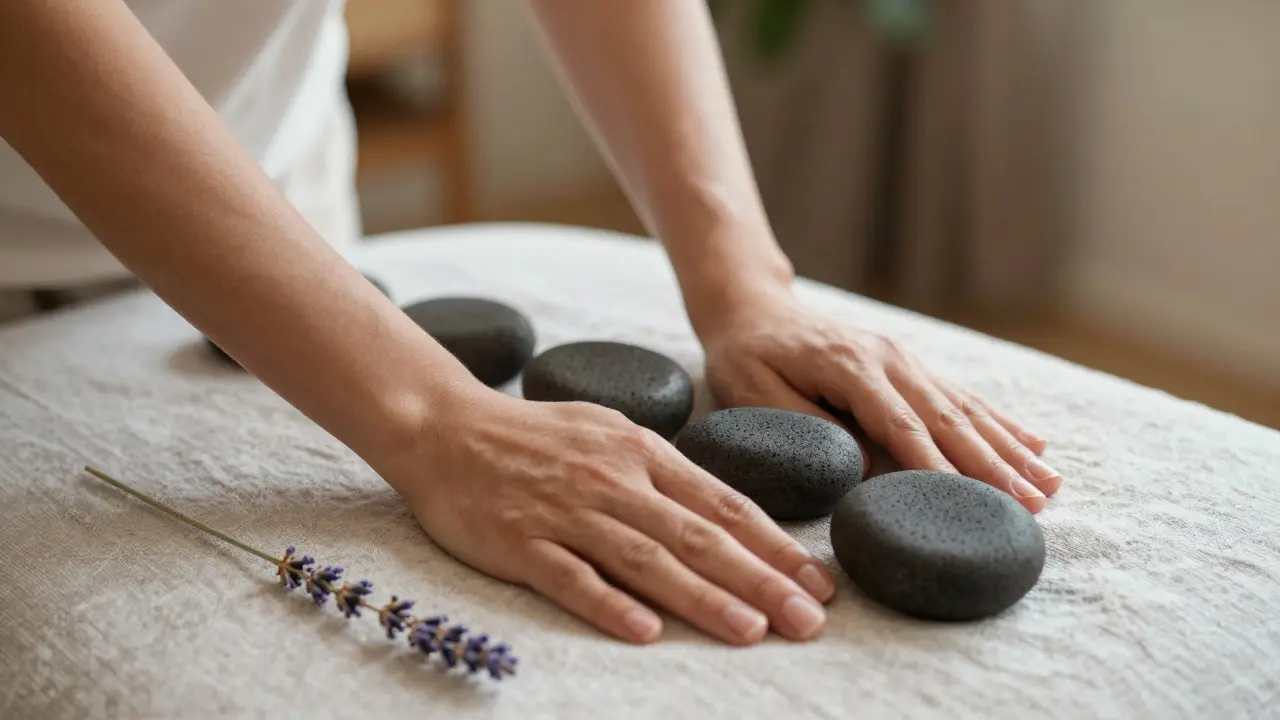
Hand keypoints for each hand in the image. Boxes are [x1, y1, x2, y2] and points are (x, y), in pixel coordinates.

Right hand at [386, 387, 833, 644]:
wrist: (446, 427)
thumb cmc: (535, 435)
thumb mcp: (609, 433)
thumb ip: (662, 471)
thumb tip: (721, 513)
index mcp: (640, 452)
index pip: (722, 505)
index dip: (775, 545)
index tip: (818, 580)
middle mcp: (613, 481)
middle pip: (698, 537)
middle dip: (761, 580)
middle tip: (809, 620)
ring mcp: (567, 512)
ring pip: (646, 560)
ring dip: (704, 597)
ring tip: (752, 631)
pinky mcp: (521, 542)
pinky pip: (571, 578)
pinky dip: (609, 604)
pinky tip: (647, 632)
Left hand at [698, 290, 1060, 512]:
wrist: (754, 309)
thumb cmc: (746, 358)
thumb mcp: (754, 395)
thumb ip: (807, 429)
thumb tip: (862, 469)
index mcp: (850, 368)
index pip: (901, 426)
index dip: (938, 467)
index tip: (971, 503)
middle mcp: (889, 359)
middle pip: (948, 420)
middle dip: (992, 466)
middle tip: (1032, 506)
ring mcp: (905, 359)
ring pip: (966, 410)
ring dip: (1008, 449)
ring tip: (1048, 486)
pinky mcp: (911, 365)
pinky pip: (963, 397)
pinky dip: (1000, 423)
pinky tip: (1035, 445)